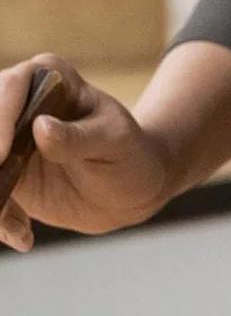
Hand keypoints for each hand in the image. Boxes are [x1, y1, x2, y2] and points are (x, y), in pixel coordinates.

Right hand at [0, 54, 168, 250]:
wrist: (132, 190)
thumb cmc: (131, 155)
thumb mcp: (115, 144)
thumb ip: (80, 138)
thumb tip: (41, 129)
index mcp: (48, 77)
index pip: (11, 87)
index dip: (0, 119)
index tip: (1, 154)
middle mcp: (19, 101)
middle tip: (0, 197)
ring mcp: (7, 136)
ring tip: (16, 228)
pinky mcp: (5, 170)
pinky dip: (1, 218)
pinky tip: (23, 238)